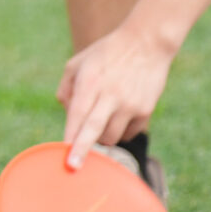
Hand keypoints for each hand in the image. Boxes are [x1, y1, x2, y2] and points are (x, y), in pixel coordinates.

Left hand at [56, 23, 176, 168]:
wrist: (146, 43)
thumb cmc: (106, 53)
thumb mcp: (78, 62)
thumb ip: (66, 88)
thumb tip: (66, 115)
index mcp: (90, 82)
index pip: (77, 115)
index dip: (70, 136)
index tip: (63, 153)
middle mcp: (110, 95)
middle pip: (94, 130)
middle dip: (83, 150)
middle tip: (73, 167)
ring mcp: (130, 104)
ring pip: (112, 136)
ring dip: (101, 138)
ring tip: (100, 123)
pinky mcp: (146, 110)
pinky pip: (129, 133)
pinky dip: (120, 132)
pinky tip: (118, 117)